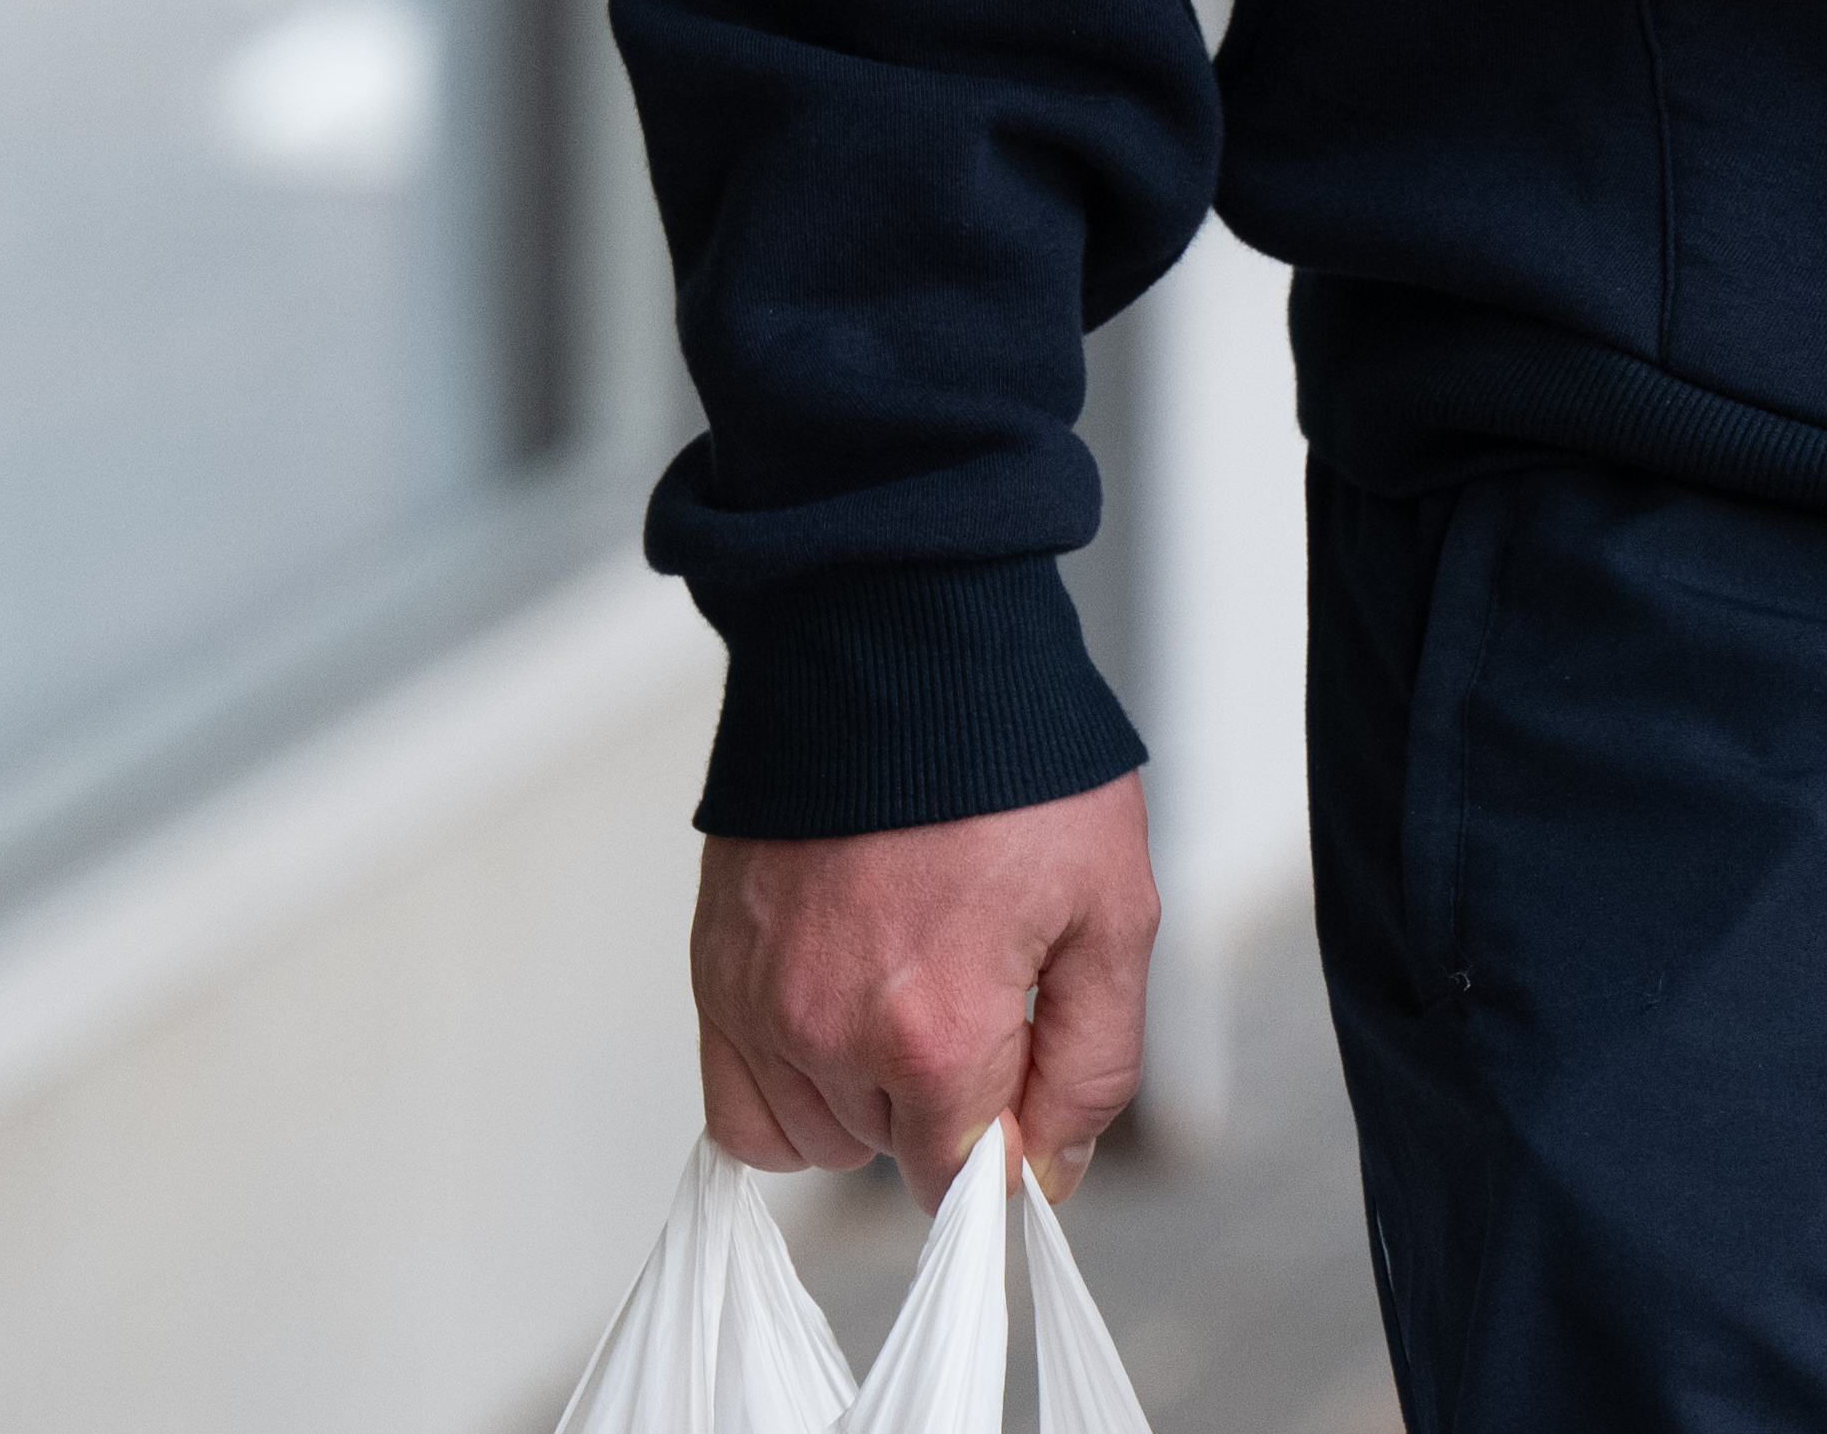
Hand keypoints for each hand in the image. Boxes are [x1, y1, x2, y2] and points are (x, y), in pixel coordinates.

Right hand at [693, 776, 1157, 1193]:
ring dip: (868, 1096)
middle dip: (948, 1098)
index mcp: (933, 1033)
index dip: (1009, 1142)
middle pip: (893, 1150)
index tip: (1026, 1077)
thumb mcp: (1111, 911)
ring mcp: (758, 1005)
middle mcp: (827, 1035)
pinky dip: (788, 1094)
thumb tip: (1051, 1170)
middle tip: (980, 985)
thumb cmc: (1014, 768)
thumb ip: (1091, 1062)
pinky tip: (838, 1030)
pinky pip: (738, 1107)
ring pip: (818, 1136)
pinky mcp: (716, 971)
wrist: (903, 650)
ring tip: (911, 983)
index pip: (963, 1177)